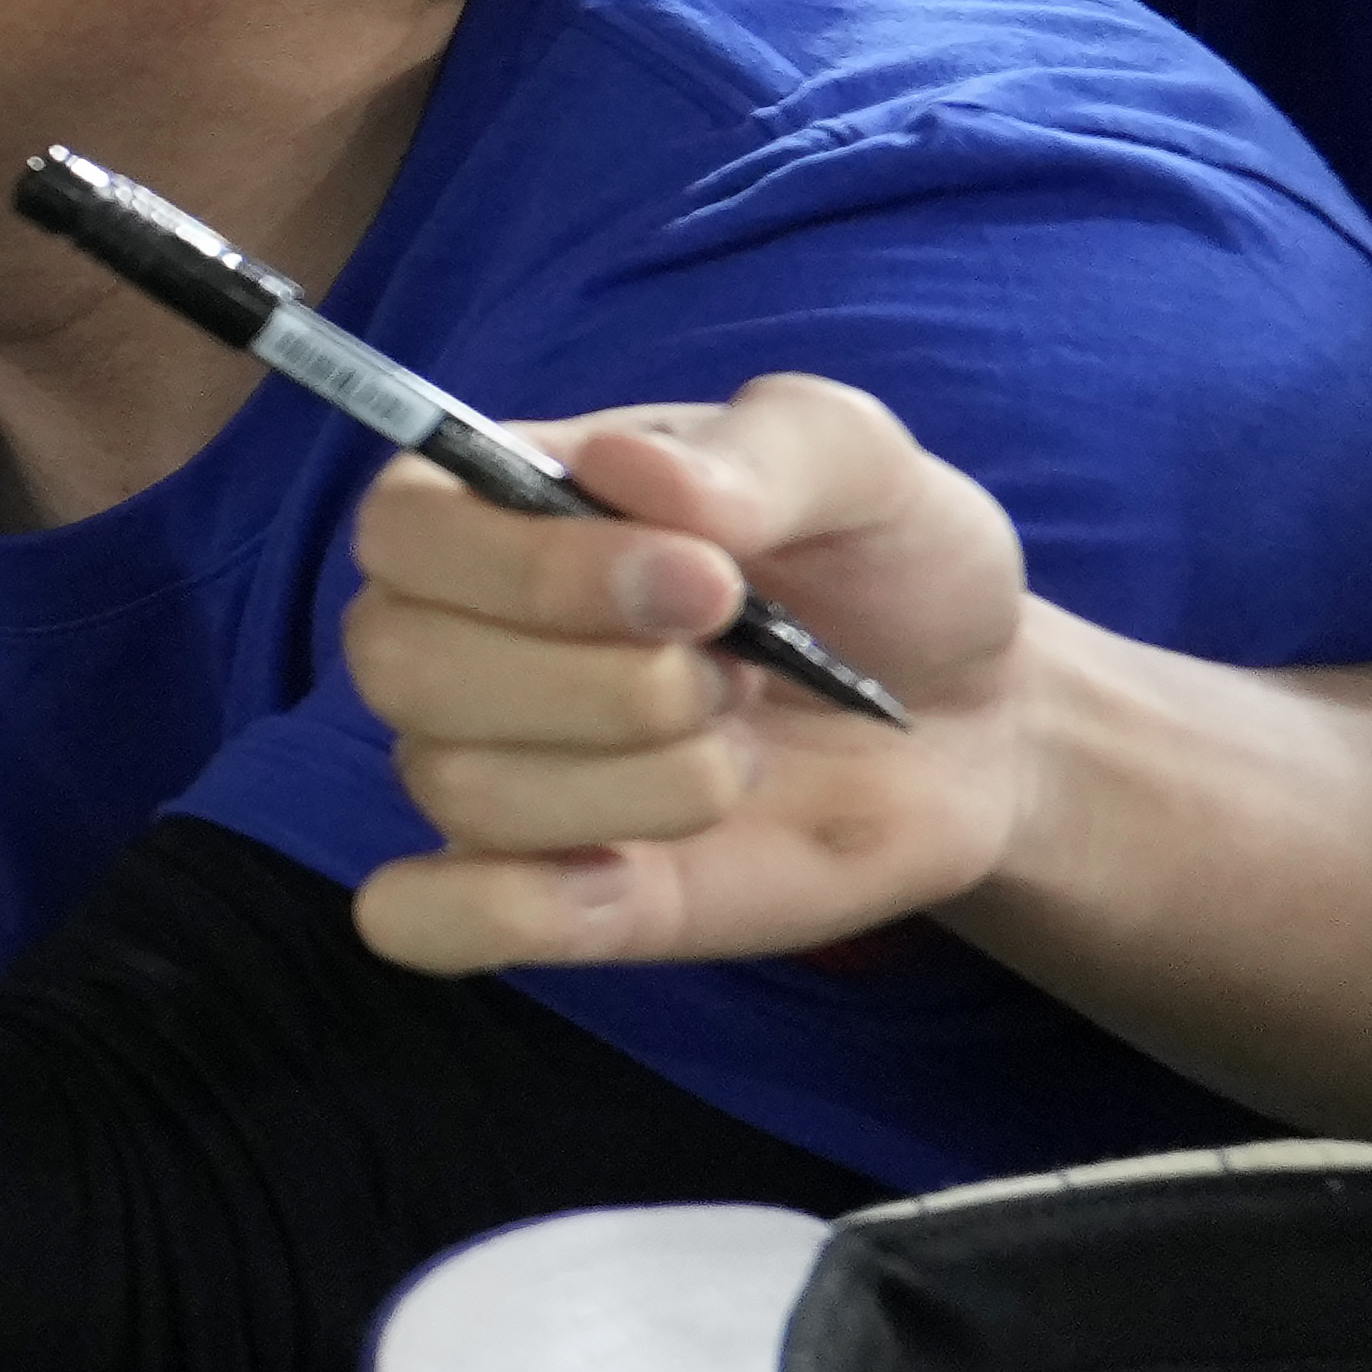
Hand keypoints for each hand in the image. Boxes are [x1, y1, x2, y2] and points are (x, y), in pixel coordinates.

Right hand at [335, 379, 1030, 974]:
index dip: (532, 566)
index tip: (708, 583)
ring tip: (740, 751)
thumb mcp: (859, 463)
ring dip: (640, 782)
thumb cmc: (880, 564)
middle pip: (406, 666)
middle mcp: (457, 635)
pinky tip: (624, 876)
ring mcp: (492, 769)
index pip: (404, 530)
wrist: (967, 719)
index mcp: (497, 505)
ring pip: (461, 790)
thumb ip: (758, 450)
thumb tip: (628, 471)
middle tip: (742, 674)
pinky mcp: (542, 893)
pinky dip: (502, 910)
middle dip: (605, 684)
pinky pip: (429, 921)